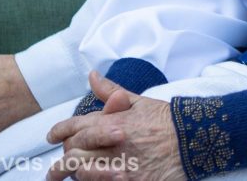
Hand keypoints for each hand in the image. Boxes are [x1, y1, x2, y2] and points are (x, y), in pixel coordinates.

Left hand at [46, 71, 184, 180]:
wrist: (194, 139)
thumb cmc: (166, 120)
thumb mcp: (138, 101)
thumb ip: (110, 91)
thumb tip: (91, 75)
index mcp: (112, 121)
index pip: (75, 126)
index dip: (59, 131)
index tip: (52, 136)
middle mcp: (112, 143)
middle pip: (73, 152)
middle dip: (61, 160)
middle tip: (56, 168)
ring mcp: (120, 165)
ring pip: (82, 172)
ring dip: (72, 175)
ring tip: (63, 179)